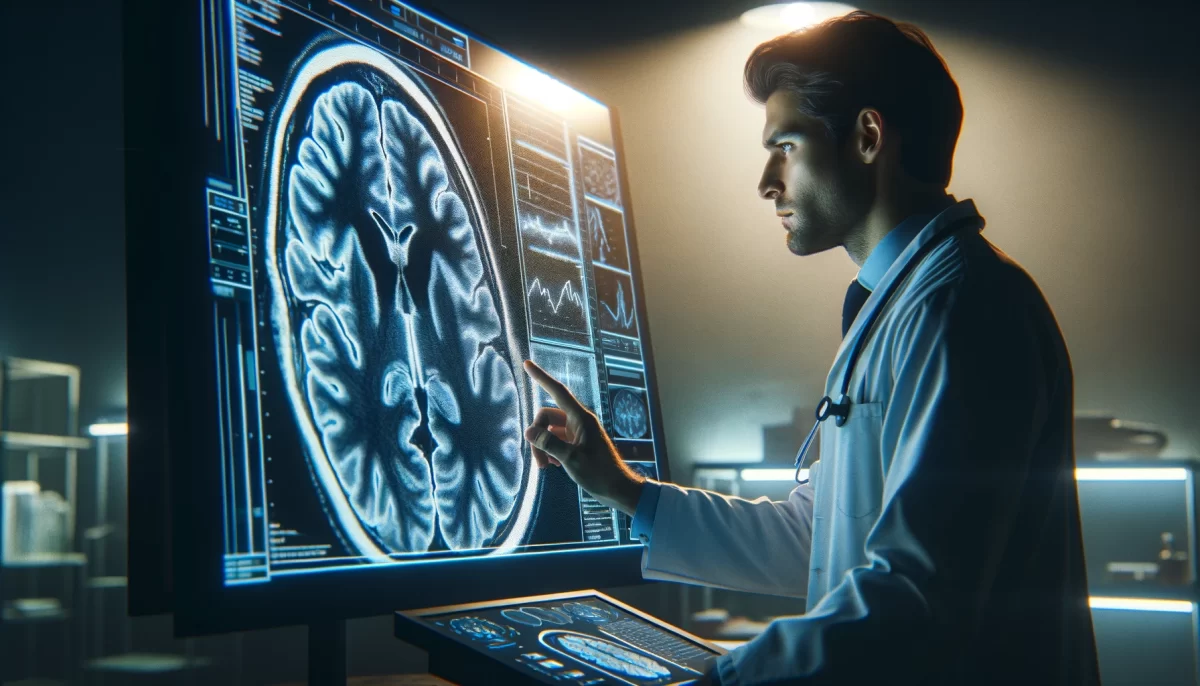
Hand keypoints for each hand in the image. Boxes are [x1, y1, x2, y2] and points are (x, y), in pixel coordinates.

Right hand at [522, 360, 645, 515]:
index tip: (527, 364)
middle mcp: (579, 421)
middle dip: (538, 435)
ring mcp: (577, 432)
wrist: (617, 489)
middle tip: (539, 462)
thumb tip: (529, 431)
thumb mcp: (571, 460)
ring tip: (545, 467)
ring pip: (549, 430)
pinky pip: (556, 439)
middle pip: (547, 416)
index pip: (557, 391)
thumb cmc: (599, 474)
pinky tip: (553, 466)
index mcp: (581, 418)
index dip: (541, 377)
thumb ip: (549, 444)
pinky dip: (550, 450)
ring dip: (542, 446)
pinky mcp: (577, 443)